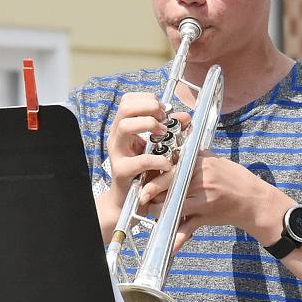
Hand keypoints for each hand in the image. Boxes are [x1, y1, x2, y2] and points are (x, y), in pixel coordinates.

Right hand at [106, 92, 189, 208]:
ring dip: (149, 125)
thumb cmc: (143, 171)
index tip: (163, 110)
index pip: (127, 100)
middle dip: (149, 108)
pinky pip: (139, 160)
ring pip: (125, 126)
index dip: (147, 99)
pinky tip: (167, 163)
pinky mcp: (122, 171)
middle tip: (163, 120)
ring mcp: (117, 153)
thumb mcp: (156, 147)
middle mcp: (116, 137)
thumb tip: (185, 117)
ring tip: (163, 134)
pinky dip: (157, 160)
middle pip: (125, 108)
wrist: (128, 201)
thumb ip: (170, 130)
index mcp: (122, 128)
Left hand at [139, 151, 292, 251]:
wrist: (255, 201)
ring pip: (172, 204)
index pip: (171, 165)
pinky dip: (178, 238)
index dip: (155, 172)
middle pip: (167, 184)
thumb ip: (197, 157)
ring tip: (152, 214)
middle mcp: (200, 177)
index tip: (146, 178)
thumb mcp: (217, 161)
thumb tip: (177, 151)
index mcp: (201, 161)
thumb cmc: (236, 180)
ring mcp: (203, 196)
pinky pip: (187, 226)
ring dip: (159, 212)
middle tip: (141, 198)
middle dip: (150, 192)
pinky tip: (169, 246)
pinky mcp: (206, 214)